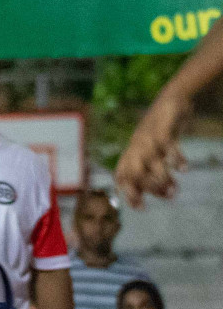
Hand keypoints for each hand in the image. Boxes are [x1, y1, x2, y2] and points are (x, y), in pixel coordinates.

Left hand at [115, 92, 189, 208]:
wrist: (169, 100)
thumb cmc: (160, 131)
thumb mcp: (150, 150)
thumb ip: (149, 169)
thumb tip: (160, 193)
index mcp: (130, 154)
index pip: (122, 179)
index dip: (129, 194)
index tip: (141, 208)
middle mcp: (135, 148)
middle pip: (135, 175)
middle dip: (150, 189)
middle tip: (168, 196)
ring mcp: (148, 139)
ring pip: (152, 165)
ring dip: (164, 180)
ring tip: (176, 189)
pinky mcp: (163, 130)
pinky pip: (168, 149)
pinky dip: (177, 161)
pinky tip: (185, 169)